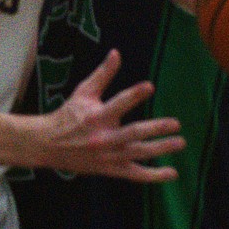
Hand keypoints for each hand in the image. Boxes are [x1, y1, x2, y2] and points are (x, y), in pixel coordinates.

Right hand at [35, 49, 184, 180]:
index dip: (134, 95)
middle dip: (156, 129)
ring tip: (180, 142)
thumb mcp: (83, 92)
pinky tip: (172, 172)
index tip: (150, 86)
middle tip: (176, 123)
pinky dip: (154, 176)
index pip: (118, 104)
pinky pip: (135, 174)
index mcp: (96, 117)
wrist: (48, 145)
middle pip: (133, 134)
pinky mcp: (110, 169)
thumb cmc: (69, 114)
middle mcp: (103, 138)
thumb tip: (117, 52)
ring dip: (161, 149)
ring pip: (138, 154)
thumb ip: (103, 74)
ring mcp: (108, 156)